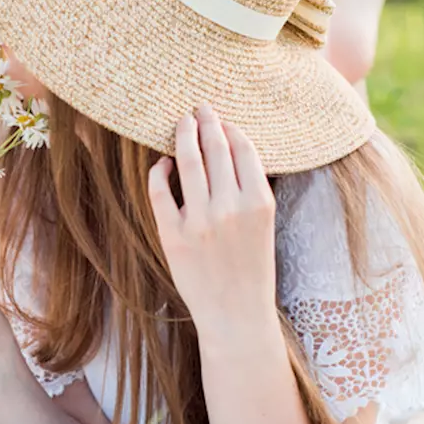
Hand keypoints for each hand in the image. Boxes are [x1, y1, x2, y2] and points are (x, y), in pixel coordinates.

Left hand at [148, 105, 278, 337]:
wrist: (236, 314)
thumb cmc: (251, 268)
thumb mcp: (263, 225)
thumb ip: (250, 189)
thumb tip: (230, 147)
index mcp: (259, 203)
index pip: (244, 149)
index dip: (231, 128)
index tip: (222, 118)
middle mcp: (230, 208)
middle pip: (215, 148)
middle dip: (206, 122)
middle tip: (198, 108)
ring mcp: (200, 222)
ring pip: (188, 162)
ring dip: (183, 136)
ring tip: (181, 123)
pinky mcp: (173, 236)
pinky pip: (160, 192)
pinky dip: (159, 171)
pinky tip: (162, 164)